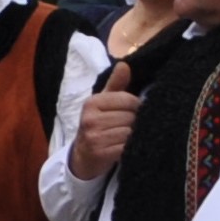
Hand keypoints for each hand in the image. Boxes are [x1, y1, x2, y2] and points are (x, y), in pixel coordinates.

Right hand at [69, 64, 137, 180]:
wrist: (83, 156)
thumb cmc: (97, 125)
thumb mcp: (103, 103)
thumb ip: (116, 84)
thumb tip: (124, 64)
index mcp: (92, 103)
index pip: (127, 99)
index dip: (136, 106)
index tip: (133, 111)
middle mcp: (90, 119)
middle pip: (130, 117)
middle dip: (135, 122)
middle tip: (131, 126)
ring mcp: (94, 137)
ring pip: (129, 132)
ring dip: (133, 136)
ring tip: (129, 136)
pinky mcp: (99, 154)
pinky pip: (125, 147)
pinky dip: (130, 147)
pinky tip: (127, 147)